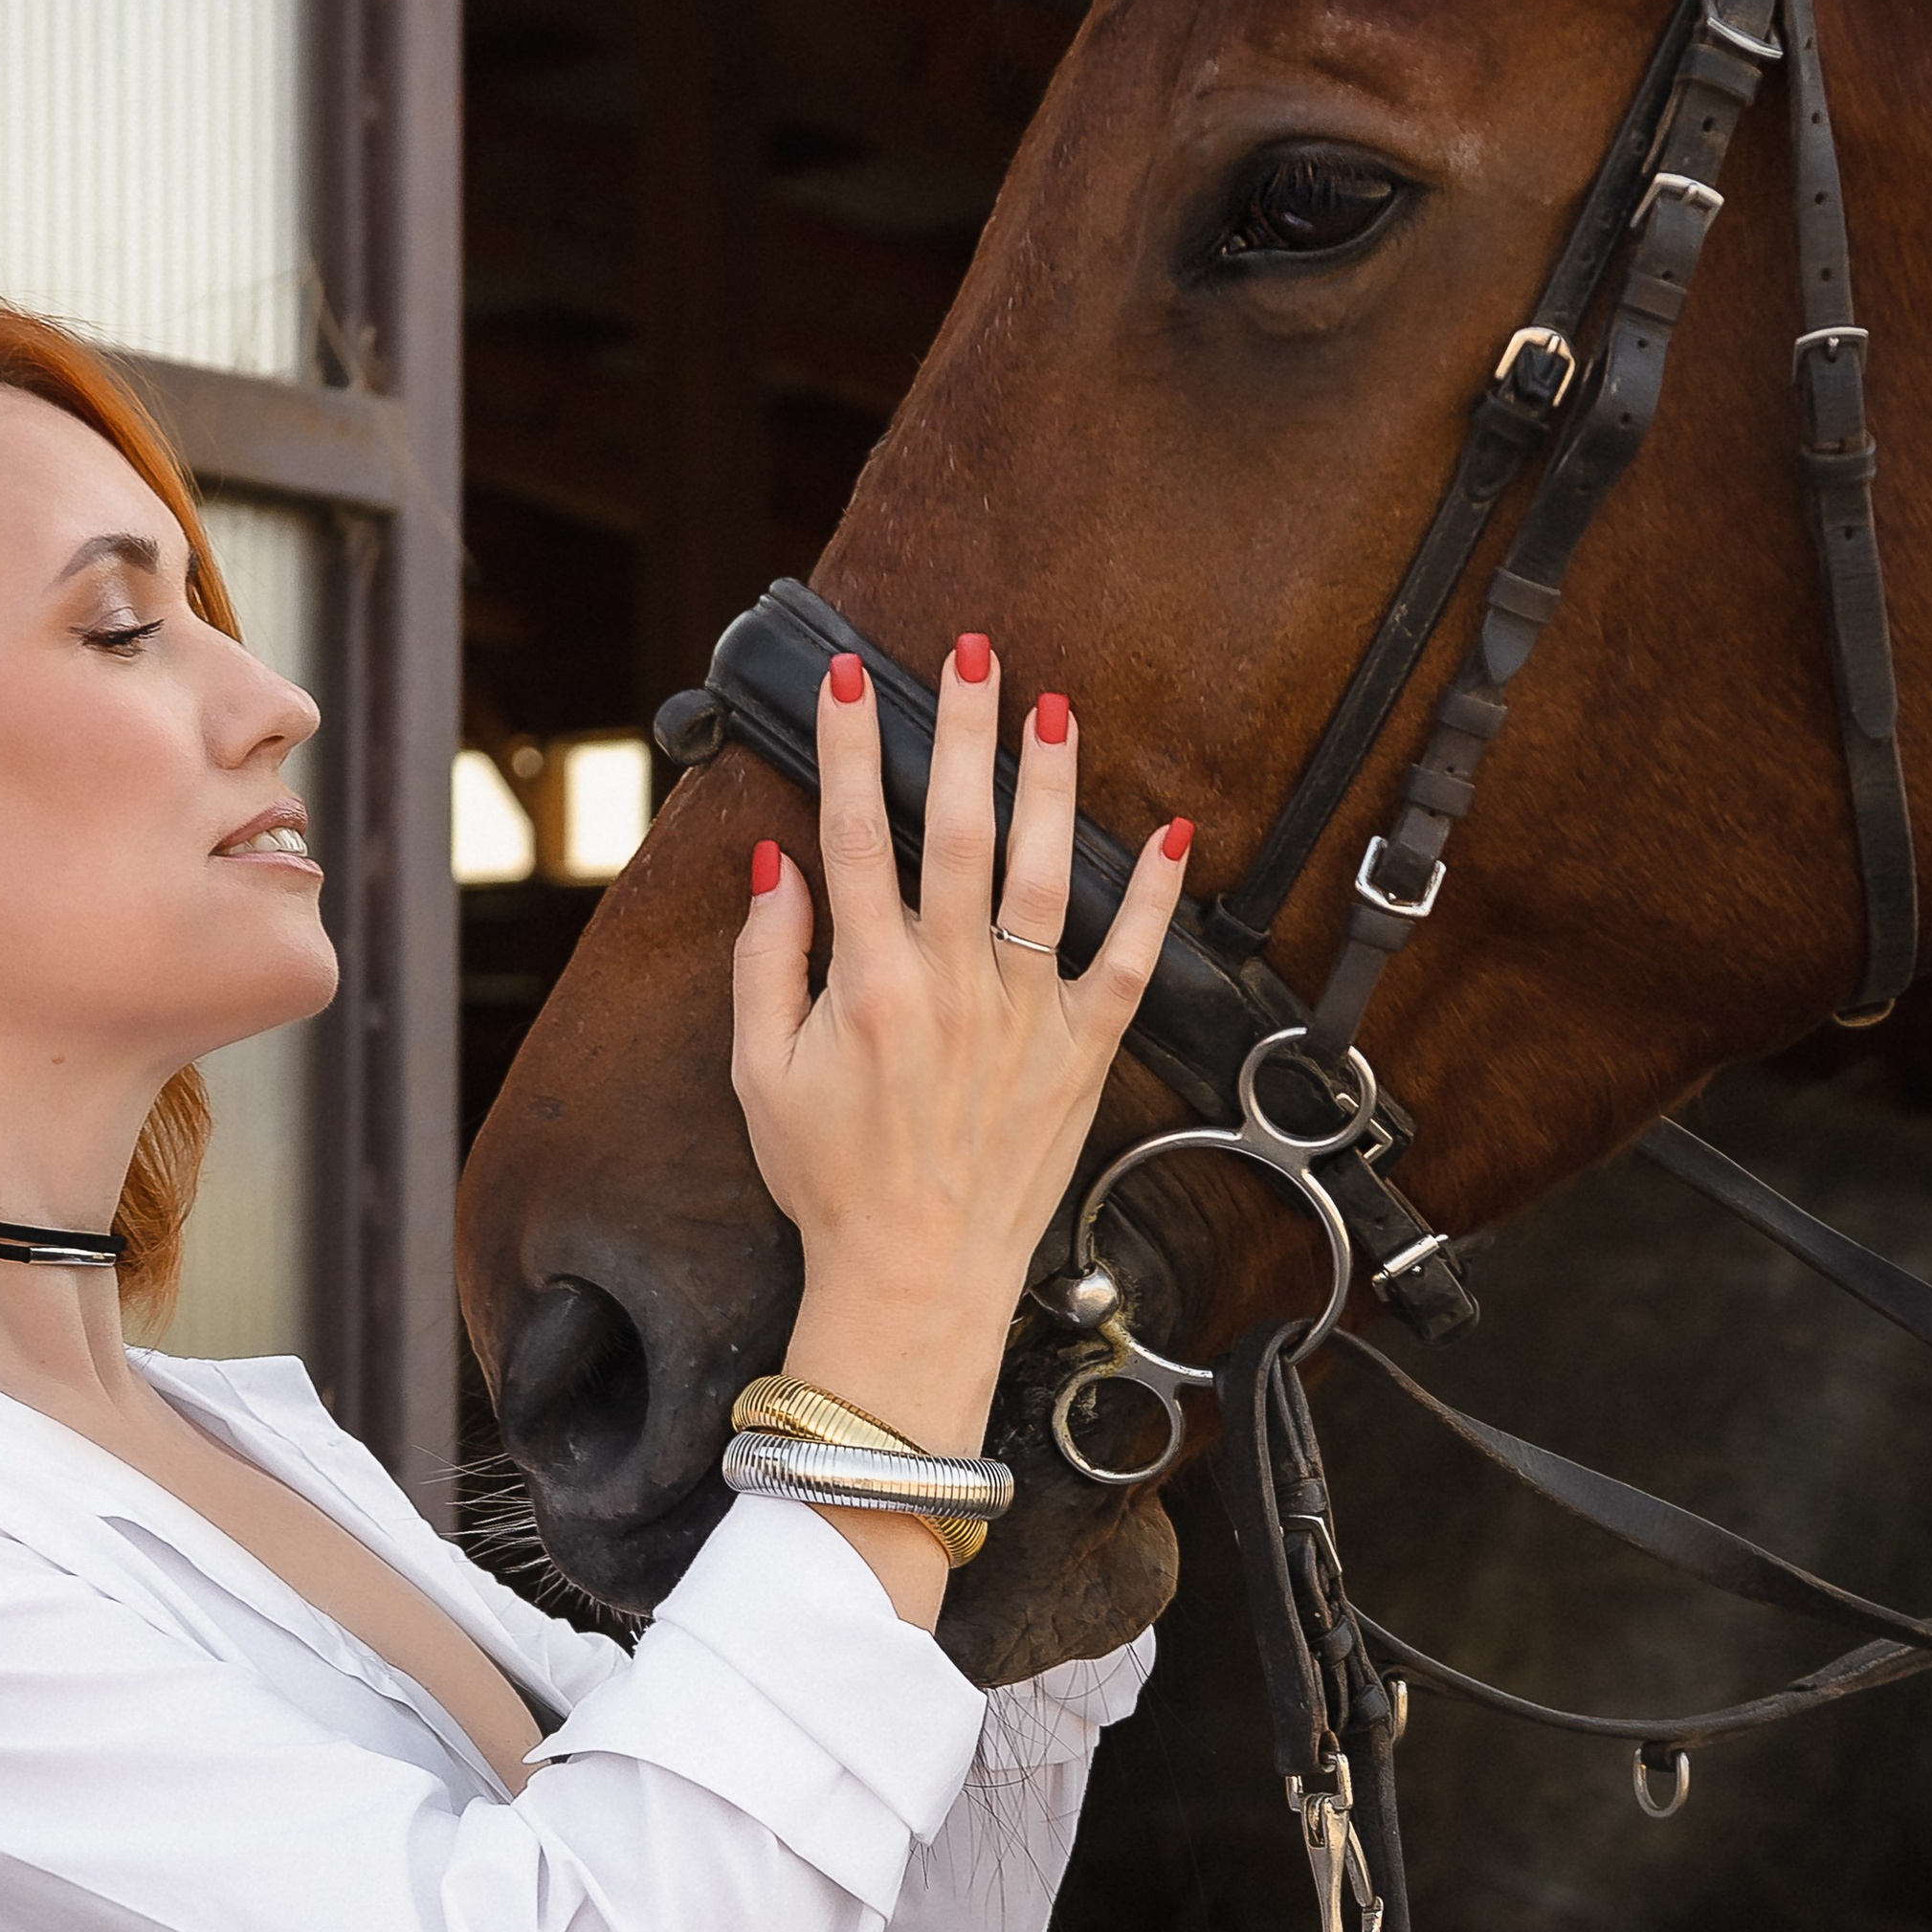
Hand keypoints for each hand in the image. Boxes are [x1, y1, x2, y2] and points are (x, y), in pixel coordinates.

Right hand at [730, 635, 1189, 1623]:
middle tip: (972, 652)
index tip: (846, 676)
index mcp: (865, 984)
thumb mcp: (760, 1074)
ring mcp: (1022, 1017)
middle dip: (959, 731)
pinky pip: (1127, 961)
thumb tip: (779, 863)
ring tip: (1052, 705)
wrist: (914, 1279)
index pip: (853, 835)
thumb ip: (766, 962)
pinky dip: (1153, 895)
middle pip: (952, 830)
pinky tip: (1171, 827)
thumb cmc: (831, 1180)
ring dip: (1046, 784)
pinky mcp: (1081, 1053)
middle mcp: (948, 985)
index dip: (846, 747)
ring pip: (1039, 874)